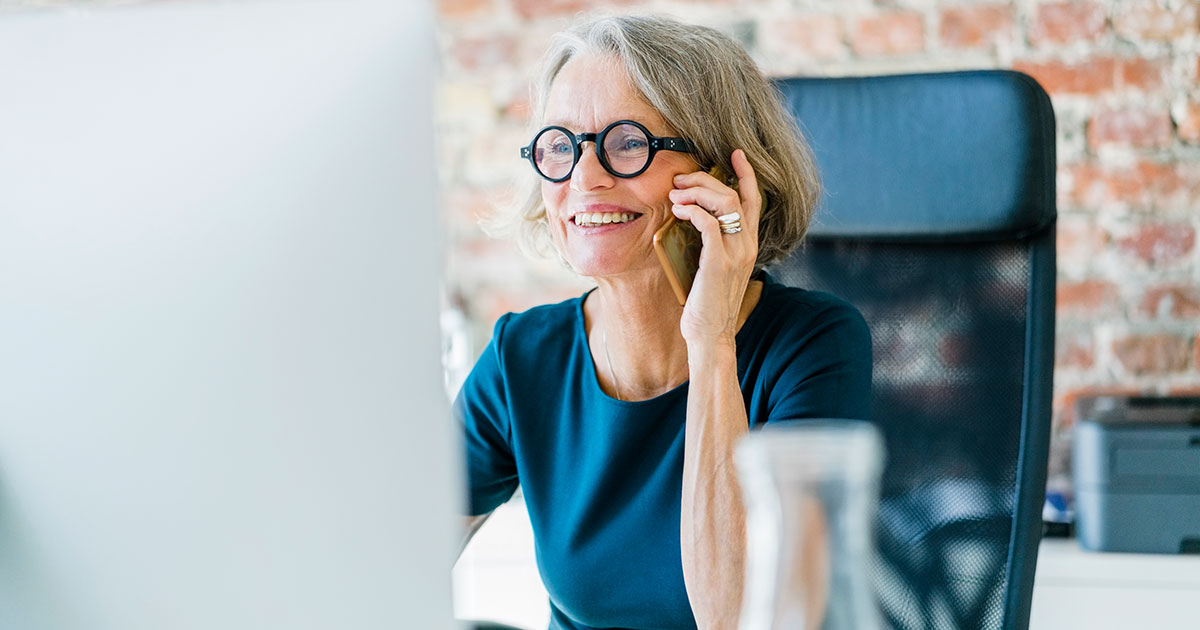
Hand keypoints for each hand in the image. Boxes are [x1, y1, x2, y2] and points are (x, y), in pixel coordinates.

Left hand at [667, 149, 761, 347]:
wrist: (711, 334)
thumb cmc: (707, 303)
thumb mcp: (715, 268)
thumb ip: (714, 244)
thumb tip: (694, 220)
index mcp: (749, 244)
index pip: (754, 200)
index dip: (747, 174)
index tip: (735, 154)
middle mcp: (747, 245)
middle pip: (735, 194)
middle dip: (706, 179)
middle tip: (681, 180)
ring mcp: (736, 253)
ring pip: (724, 203)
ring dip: (696, 191)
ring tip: (676, 194)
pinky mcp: (719, 261)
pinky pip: (709, 223)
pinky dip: (692, 211)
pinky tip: (678, 211)